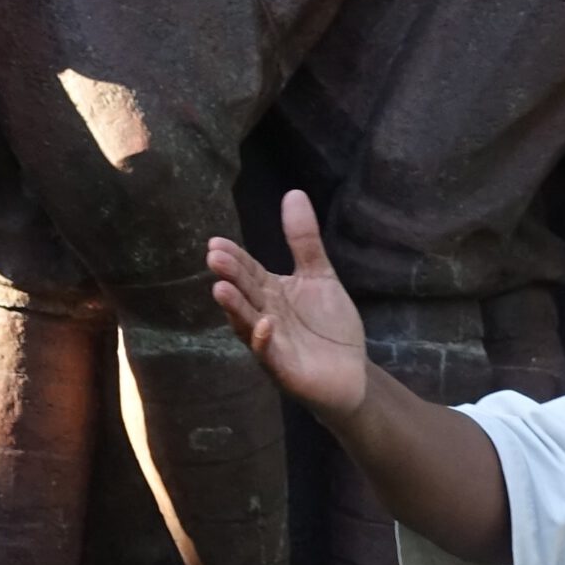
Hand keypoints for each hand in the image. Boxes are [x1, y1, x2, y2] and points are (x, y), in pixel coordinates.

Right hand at [207, 189, 372, 420]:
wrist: (351, 372)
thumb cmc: (328, 326)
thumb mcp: (319, 276)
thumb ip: (304, 241)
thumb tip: (293, 193)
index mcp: (271, 294)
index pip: (248, 272)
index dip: (234, 258)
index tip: (215, 242)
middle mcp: (264, 317)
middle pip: (245, 295)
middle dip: (229, 278)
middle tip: (213, 258)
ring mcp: (272, 345)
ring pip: (248, 325)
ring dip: (235, 309)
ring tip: (221, 290)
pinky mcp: (284, 370)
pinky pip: (270, 356)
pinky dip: (265, 342)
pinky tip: (265, 325)